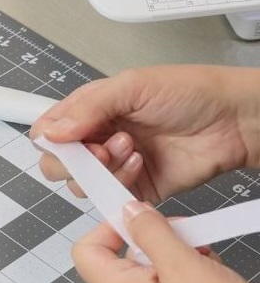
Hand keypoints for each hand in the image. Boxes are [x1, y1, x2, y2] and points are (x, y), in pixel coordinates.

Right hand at [30, 65, 259, 202]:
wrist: (233, 121)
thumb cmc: (190, 92)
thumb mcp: (132, 86)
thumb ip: (88, 108)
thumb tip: (51, 132)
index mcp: (91, 109)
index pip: (49, 130)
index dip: (51, 139)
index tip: (69, 140)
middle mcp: (98, 137)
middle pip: (57, 162)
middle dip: (74, 160)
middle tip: (98, 148)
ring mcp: (114, 164)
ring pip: (81, 183)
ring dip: (102, 169)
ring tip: (130, 147)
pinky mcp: (133, 187)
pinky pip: (109, 197)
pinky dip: (120, 183)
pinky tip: (140, 163)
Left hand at [73, 201, 259, 282]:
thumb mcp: (183, 266)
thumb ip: (151, 233)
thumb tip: (129, 211)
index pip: (86, 250)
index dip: (107, 228)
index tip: (135, 216)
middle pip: (122, 254)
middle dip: (154, 238)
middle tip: (182, 236)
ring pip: (149, 265)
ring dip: (176, 253)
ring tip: (202, 258)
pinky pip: (166, 281)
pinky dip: (186, 269)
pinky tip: (208, 272)